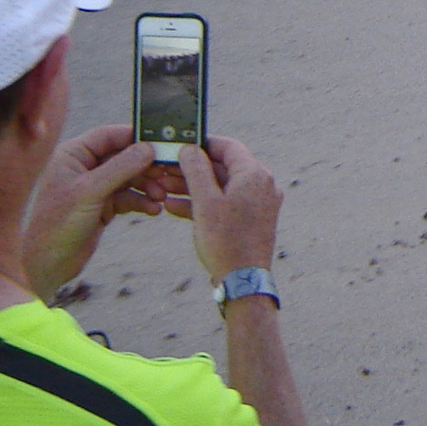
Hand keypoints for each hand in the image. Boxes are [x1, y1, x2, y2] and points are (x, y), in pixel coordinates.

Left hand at [22, 125, 163, 300]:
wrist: (48, 265)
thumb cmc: (57, 224)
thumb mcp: (90, 192)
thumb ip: (120, 168)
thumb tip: (147, 148)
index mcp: (73, 155)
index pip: (109, 136)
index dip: (134, 137)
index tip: (159, 142)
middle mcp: (84, 167)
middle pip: (124, 156)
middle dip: (145, 167)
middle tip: (165, 174)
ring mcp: (94, 187)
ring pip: (129, 178)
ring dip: (146, 186)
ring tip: (160, 197)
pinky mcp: (102, 206)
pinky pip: (128, 197)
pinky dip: (141, 201)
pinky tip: (153, 209)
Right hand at [176, 137, 281, 281]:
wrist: (243, 282)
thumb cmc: (226, 242)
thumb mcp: (205, 202)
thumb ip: (196, 170)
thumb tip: (190, 149)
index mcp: (255, 175)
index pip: (229, 147)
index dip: (204, 144)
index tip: (183, 144)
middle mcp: (261, 185)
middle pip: (223, 167)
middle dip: (192, 168)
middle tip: (167, 168)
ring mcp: (258, 204)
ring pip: (221, 187)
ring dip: (193, 186)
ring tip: (164, 187)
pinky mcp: (251, 220)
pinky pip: (225, 204)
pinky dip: (203, 203)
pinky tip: (174, 207)